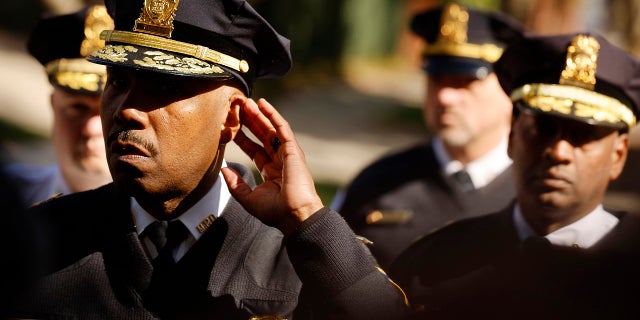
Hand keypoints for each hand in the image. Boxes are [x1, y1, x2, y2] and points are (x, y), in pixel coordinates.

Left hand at [221, 98, 323, 235]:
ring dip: (259, 114)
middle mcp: (279, 160)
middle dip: (250, 122)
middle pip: (261, 135)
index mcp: (270, 172)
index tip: (230, 127)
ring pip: (271, 129)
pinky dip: (273, 115)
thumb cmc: (276, 212)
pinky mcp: (293, 150)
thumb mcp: (249, 199)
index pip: (254, 149)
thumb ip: (236, 184)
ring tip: (247, 102)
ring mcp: (286, 154)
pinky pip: (282, 128)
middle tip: (237, 108)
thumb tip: (224, 170)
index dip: (242, 137)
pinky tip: (263, 104)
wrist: (294, 215)